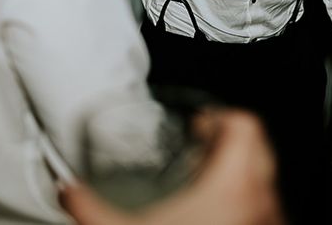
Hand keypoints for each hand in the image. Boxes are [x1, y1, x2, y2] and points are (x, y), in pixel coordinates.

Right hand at [60, 109, 283, 224]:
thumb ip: (89, 209)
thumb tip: (68, 191)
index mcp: (231, 188)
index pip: (245, 126)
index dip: (222, 117)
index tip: (200, 124)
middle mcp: (257, 205)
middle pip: (258, 150)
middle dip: (230, 142)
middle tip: (202, 148)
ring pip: (263, 184)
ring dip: (240, 175)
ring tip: (207, 184)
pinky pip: (262, 212)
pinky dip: (245, 205)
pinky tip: (215, 218)